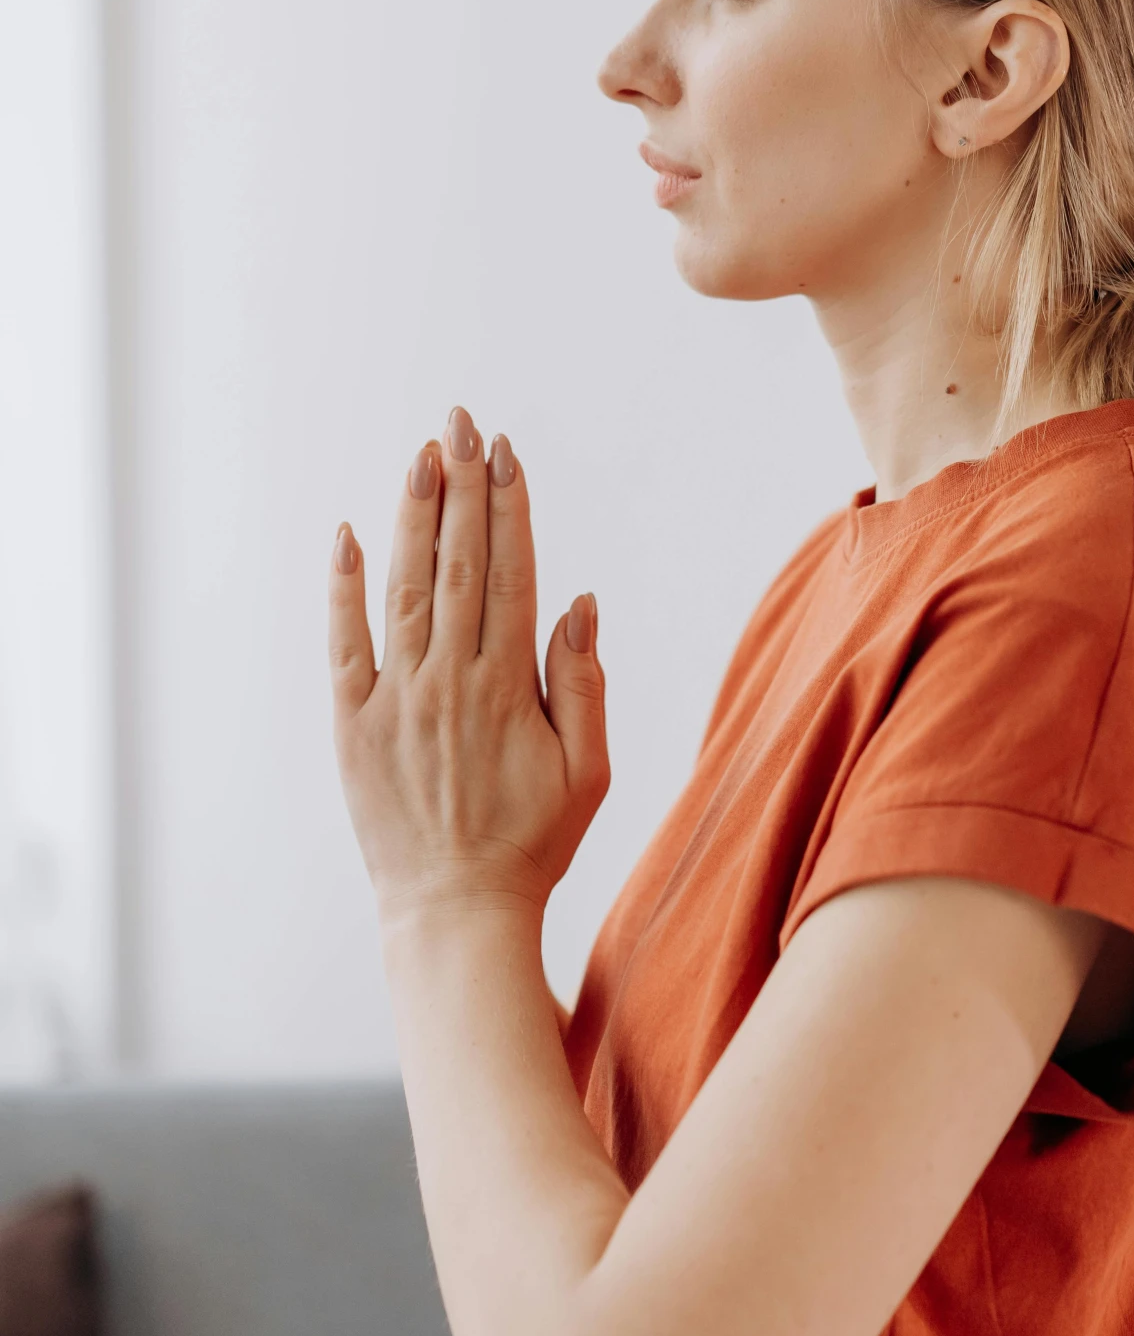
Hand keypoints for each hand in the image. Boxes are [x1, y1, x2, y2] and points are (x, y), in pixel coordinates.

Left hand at [328, 406, 608, 925]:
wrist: (455, 910)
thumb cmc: (532, 842)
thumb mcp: (589, 771)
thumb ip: (583, 684)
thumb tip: (578, 603)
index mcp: (508, 687)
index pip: (510, 574)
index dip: (510, 508)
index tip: (508, 453)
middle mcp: (449, 681)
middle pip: (456, 564)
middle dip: (462, 487)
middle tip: (462, 424)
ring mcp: (396, 699)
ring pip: (403, 588)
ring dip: (412, 517)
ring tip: (422, 456)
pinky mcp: (353, 724)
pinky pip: (344, 641)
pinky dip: (343, 586)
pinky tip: (347, 534)